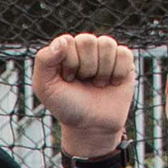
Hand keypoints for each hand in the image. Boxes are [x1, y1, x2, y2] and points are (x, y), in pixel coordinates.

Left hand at [33, 31, 134, 156]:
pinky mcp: (124, 60)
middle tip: (84, 82)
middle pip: (87, 40)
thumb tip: (63, 40)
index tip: (68, 80)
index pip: (67, 41)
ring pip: (107, 44)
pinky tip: (112, 83)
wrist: (92, 126)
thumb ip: (44, 61)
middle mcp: (84, 47)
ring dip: (102, 70)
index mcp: (64, 49)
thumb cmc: (66, 106)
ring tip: (97, 83)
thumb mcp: (45, 87)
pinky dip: (118, 73)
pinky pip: (124, 53)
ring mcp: (105, 52)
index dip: (69, 64)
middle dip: (85, 67)